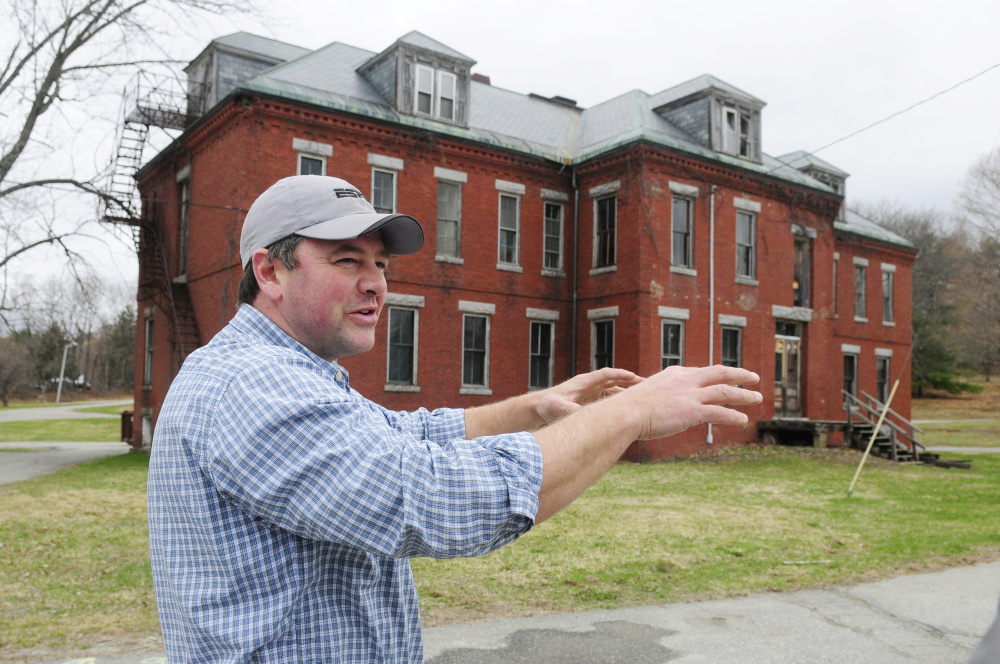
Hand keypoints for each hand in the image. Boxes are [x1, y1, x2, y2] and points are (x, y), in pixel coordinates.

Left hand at [534, 367, 642, 423]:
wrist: (538, 407)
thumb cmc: (547, 405)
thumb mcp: (558, 408)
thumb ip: (570, 410)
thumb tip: (581, 415)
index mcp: (584, 382)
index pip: (606, 374)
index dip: (620, 375)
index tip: (634, 377)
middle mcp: (589, 385)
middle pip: (613, 379)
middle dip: (629, 381)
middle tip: (646, 384)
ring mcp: (590, 391)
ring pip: (612, 388)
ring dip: (626, 391)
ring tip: (642, 396)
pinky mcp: (589, 399)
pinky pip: (608, 397)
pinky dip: (618, 399)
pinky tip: (628, 407)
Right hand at [617, 365, 761, 439]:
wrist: (624, 414)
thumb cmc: (628, 410)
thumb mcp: (646, 397)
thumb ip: (660, 400)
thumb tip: (662, 410)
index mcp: (674, 374)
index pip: (701, 372)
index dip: (715, 376)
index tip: (725, 378)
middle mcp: (685, 380)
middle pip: (719, 373)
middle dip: (739, 375)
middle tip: (753, 377)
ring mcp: (689, 395)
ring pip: (724, 391)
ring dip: (744, 395)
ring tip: (757, 398)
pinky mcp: (692, 411)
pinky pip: (719, 412)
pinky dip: (733, 416)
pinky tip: (743, 420)